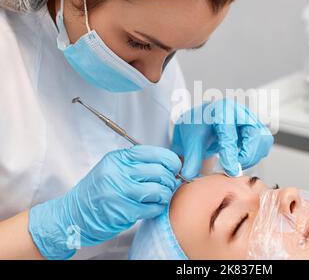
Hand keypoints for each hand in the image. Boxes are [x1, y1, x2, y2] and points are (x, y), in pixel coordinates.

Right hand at [29, 145, 180, 259]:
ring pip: (159, 189)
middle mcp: (118, 172)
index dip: (171, 161)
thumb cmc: (97, 192)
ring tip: (161, 197)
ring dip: (165, 194)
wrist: (72, 215)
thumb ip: (137, 164)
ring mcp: (119, 192)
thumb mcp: (113, 168)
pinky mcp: (122, 210)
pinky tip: (153, 207)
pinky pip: (153, 207)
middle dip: (170, 179)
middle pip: (160, 171)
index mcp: (118, 159)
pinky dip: (158, 208)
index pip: (155, 153)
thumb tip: (169, 164)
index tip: (175, 168)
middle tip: (169, 185)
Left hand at [171, 99, 273, 178]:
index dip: (230, 154)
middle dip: (246, 156)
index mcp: (220, 110)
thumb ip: (191, 159)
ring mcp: (250, 118)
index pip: (229, 133)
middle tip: (233, 168)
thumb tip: (190, 176)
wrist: (201, 121)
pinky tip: (240, 158)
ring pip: (263, 139)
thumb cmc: (196, 127)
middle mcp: (238, 111)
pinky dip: (255, 154)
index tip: (230, 171)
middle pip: (254, 134)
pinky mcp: (257, 126)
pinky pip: (264, 142)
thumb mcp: (189, 142)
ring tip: (235, 163)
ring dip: (252, 156)